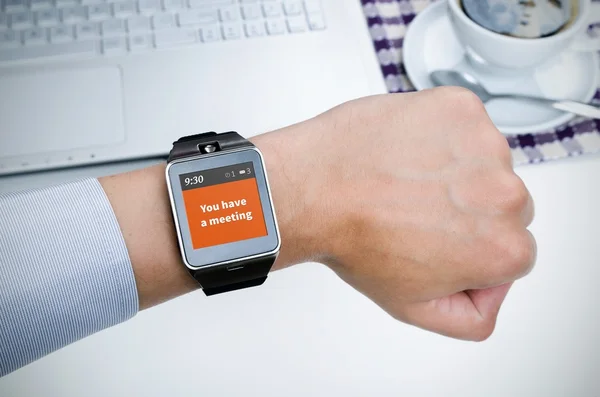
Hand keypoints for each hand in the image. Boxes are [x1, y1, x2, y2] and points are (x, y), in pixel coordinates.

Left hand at [255, 88, 535, 340]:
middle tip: (415, 212)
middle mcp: (504, 193)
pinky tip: (404, 153)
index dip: (469, 250)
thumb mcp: (413, 306)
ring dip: (451, 169)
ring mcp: (482, 144)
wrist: (314, 188)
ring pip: (482, 161)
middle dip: (467, 210)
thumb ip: (469, 318)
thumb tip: (487, 297)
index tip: (436, 243)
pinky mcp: (458, 107)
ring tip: (404, 181)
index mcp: (503, 248)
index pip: (511, 250)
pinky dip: (437, 135)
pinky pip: (461, 125)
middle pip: (502, 204)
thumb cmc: (354, 240)